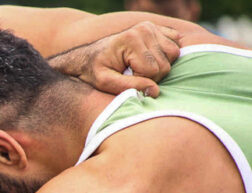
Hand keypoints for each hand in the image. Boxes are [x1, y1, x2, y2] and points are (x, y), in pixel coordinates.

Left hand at [52, 21, 180, 96]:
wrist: (90, 56)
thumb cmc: (95, 70)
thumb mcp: (104, 82)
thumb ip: (128, 87)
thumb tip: (155, 91)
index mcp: (131, 40)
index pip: (152, 71)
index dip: (141, 81)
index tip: (125, 79)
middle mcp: (144, 29)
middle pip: (165, 64)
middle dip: (151, 76)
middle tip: (132, 75)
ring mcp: (152, 27)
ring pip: (173, 55)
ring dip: (159, 67)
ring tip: (140, 68)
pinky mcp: (158, 28)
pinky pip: (176, 45)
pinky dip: (166, 56)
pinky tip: (149, 59)